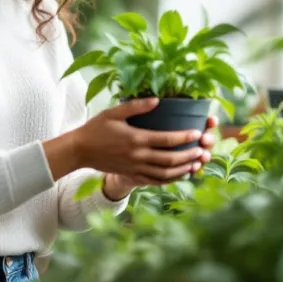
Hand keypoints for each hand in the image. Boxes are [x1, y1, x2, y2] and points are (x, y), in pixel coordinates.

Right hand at [44, 97, 209, 186]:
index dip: (184, 137)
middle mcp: (138, 156)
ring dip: (183, 170)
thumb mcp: (113, 112)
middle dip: (189, 155)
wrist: (80, 150)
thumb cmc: (96, 128)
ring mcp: (135, 168)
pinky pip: (155, 181)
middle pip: (170, 159)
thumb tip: (157, 99)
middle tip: (203, 150)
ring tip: (196, 164)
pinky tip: (179, 175)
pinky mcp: (131, 175)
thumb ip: (136, 106)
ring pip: (165, 173)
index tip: (197, 133)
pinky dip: (169, 180)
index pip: (166, 139)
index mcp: (136, 139)